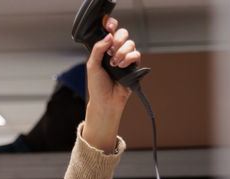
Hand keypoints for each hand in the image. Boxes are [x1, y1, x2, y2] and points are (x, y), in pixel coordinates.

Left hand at [82, 15, 140, 152]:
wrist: (106, 101)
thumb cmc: (97, 86)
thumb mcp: (92, 65)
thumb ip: (98, 49)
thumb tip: (108, 36)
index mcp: (105, 49)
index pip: (111, 32)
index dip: (112, 26)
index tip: (109, 28)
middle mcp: (116, 52)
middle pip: (123, 34)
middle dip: (118, 40)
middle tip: (112, 51)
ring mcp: (125, 58)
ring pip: (131, 43)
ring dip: (122, 52)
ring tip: (115, 64)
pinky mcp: (134, 66)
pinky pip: (136, 54)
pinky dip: (129, 58)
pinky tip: (122, 66)